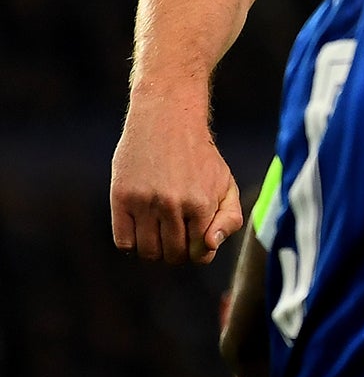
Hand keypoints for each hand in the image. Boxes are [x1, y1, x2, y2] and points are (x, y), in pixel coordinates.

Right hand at [111, 88, 243, 264]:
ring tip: (159, 231)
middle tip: (176, 233)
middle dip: (177, 251)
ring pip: (148, 253)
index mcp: (202, 203)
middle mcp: (173, 205)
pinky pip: (123, 242)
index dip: (198, 252)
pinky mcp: (122, 198)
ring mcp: (145, 202)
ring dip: (154, 250)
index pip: (200, 255)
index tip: (194, 239)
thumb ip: (229, 218)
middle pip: (172, 256)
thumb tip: (210, 247)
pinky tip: (140, 227)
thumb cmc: (200, 157)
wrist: (167, 120)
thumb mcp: (226, 183)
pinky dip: (132, 243)